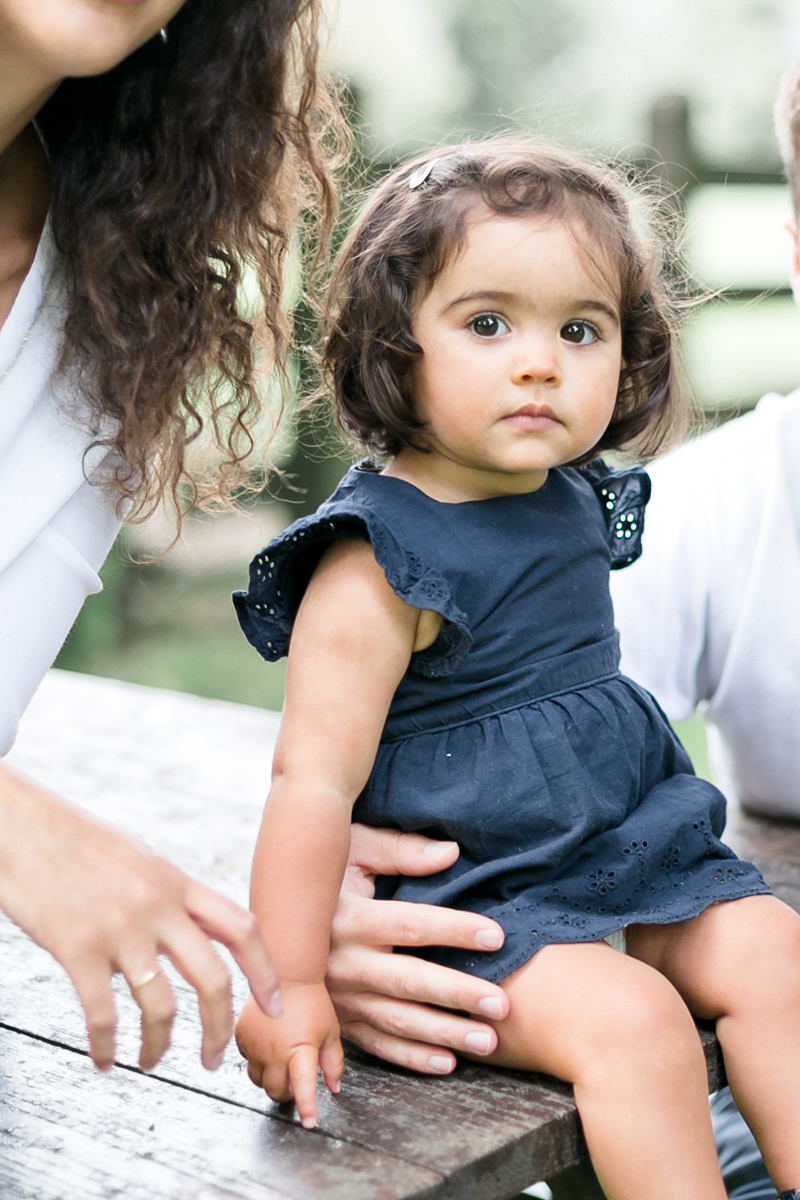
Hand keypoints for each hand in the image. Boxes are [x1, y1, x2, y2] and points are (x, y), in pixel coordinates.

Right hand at [0, 763, 281, 1073]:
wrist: (23, 825)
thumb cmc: (75, 844)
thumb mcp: (139, 860)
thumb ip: (168, 895)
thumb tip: (192, 930)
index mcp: (176, 882)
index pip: (242, 928)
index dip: (266, 970)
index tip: (275, 1004)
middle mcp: (158, 905)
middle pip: (213, 978)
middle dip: (220, 1027)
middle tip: (215, 1058)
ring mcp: (119, 928)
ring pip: (160, 1006)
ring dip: (159, 1046)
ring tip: (150, 1061)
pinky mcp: (77, 948)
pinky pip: (103, 1015)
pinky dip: (106, 1047)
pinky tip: (104, 1059)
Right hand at [235, 983, 343, 1128]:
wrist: (288, 972)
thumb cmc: (312, 1002)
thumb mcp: (330, 1032)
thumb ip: (333, 1063)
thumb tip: (334, 1088)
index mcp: (301, 1051)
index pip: (303, 1087)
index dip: (307, 1107)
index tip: (309, 1123)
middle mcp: (275, 1051)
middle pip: (275, 1091)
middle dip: (286, 1093)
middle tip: (294, 1081)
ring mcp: (255, 1044)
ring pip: (257, 1080)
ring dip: (269, 1079)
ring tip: (280, 1062)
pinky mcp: (241, 1035)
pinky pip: (246, 1060)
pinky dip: (256, 1060)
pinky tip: (267, 1046)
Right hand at [327, 825, 509, 1073]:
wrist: (272, 920)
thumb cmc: (324, 875)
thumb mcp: (352, 850)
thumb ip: (400, 851)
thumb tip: (450, 853)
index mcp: (347, 918)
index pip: (408, 924)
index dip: (453, 930)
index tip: (496, 936)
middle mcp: (342, 962)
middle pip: (407, 980)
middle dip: (457, 994)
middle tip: (502, 1005)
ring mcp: (338, 997)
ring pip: (396, 1020)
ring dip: (443, 1033)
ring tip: (488, 1041)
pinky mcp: (337, 1020)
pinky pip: (376, 1045)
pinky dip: (411, 1058)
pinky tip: (447, 1062)